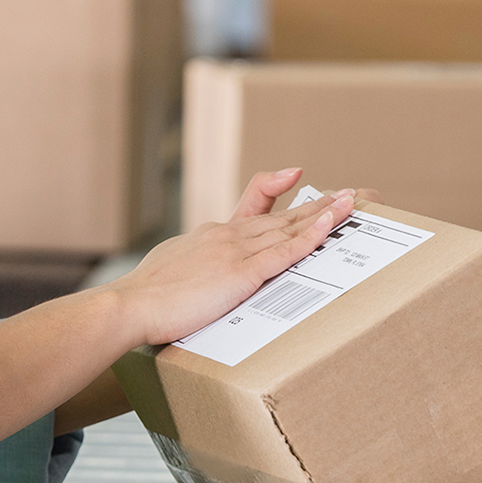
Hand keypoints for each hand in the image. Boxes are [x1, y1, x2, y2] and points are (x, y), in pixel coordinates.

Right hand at [108, 169, 354, 345]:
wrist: (129, 305)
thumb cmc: (140, 301)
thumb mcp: (166, 273)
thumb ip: (186, 270)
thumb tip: (190, 280)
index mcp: (208, 236)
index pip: (250, 211)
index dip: (276, 193)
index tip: (293, 177)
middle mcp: (225, 236)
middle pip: (280, 216)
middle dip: (316, 205)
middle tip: (347, 193)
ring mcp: (234, 252)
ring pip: (289, 228)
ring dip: (324, 214)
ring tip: (352, 202)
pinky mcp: (240, 273)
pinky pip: (284, 252)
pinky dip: (310, 236)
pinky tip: (331, 224)